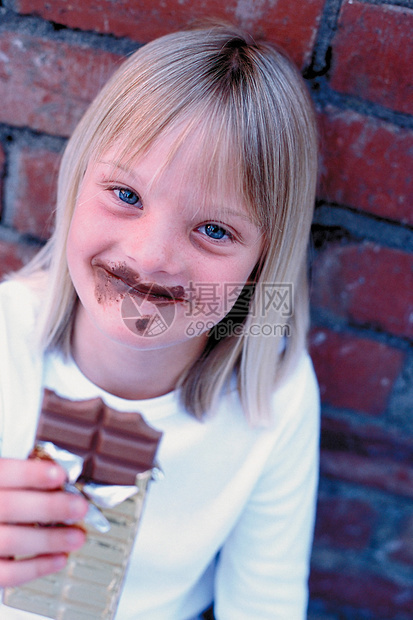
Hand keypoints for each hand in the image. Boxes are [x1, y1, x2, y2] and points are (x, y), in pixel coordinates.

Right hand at [0, 458, 87, 586]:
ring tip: (77, 536)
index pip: (3, 472)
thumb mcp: (0, 479)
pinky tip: (58, 558)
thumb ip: (19, 479)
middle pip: (10, 507)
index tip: (60, 475)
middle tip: (79, 507)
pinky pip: (6, 573)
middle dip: (50, 507)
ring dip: (49, 539)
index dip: (31, 474)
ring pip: (11, 541)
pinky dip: (35, 568)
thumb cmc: (0, 497)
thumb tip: (59, 480)